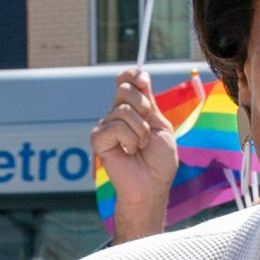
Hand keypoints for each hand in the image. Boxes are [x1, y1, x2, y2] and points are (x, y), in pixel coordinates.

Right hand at [90, 68, 178, 243]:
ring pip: (122, 110)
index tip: (144, 81)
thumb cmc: (159, 161)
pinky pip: (115, 127)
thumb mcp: (161, 125)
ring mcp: (106, 125)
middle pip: (124, 89)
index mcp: (134, 109)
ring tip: (141, 146)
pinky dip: (130, 140)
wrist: (152, 185)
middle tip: (148, 129)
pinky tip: (129, 152)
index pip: (125, 79)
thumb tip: (141, 75)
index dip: (132, 75)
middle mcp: (117, 114)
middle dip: (143, 107)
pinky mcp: (98, 138)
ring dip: (141, 131)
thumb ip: (149, 101)